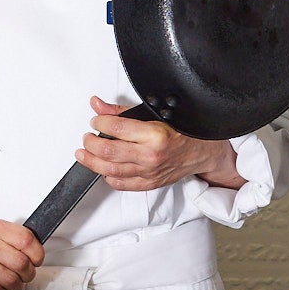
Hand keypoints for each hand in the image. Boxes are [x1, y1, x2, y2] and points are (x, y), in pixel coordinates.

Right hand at [0, 220, 43, 289]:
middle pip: (21, 262)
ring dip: (14, 286)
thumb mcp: (8, 243)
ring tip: (8, 282)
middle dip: (27, 274)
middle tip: (22, 275)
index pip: (27, 239)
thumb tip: (39, 253)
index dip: (37, 255)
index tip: (34, 260)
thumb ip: (25, 244)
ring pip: (10, 280)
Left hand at [77, 96, 241, 190]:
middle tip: (87, 137)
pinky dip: (108, 176)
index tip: (95, 120)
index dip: (99, 122)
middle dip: (90, 143)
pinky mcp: (149, 183)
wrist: (204, 152)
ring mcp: (149, 172)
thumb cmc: (183, 132)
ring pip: (110, 170)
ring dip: (92, 161)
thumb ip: (122, 112)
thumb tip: (98, 105)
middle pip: (108, 151)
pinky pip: (122, 184)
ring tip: (84, 153)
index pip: (116, 128)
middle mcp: (151, 156)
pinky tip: (103, 168)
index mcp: (154, 135)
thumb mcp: (154, 114)